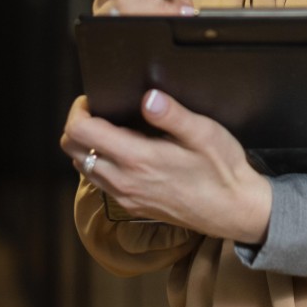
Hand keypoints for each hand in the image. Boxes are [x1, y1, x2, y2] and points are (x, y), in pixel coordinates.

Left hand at [61, 91, 271, 244]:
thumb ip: (172, 114)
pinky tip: (124, 153)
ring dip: (87, 146)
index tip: (93, 98)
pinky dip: (100, 163)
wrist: (235, 210)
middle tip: (100, 111)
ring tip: (112, 129)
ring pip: (82, 167)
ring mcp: (126, 197)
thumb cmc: (223, 170)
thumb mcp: (204, 133)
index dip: (79, 110)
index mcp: (137, 158)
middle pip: (72, 150)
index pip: (81, 132)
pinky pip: (100, 182)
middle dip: (78, 125)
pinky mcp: (132, 207)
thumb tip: (148, 96)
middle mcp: (124, 181)